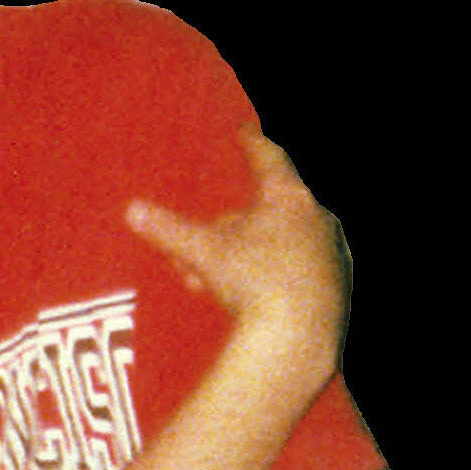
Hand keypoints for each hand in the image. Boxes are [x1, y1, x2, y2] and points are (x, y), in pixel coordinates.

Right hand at [125, 134, 345, 382]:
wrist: (300, 339)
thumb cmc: (254, 284)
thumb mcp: (203, 253)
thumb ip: (169, 229)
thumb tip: (132, 210)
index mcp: (289, 198)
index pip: (269, 157)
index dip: (253, 142)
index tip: (244, 130)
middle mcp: (318, 218)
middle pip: (269, 207)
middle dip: (231, 223)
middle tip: (202, 241)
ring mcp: (332, 251)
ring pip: (281, 240)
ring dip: (246, 253)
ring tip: (211, 280)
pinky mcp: (338, 283)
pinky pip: (297, 266)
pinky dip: (272, 273)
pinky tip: (246, 296)